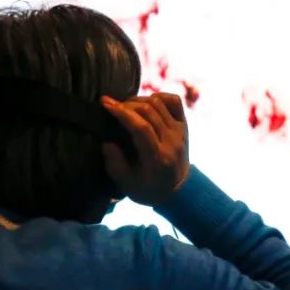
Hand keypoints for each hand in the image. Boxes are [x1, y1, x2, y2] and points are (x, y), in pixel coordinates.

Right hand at [100, 92, 189, 206]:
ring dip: (139, 100)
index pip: (141, 128)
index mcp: (157, 158)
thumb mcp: (127, 184)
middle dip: (126, 104)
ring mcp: (180, 132)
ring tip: (125, 106)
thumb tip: (106, 142)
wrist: (178, 192)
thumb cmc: (148, 189)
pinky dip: (159, 97)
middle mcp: (171, 142)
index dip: (122, 113)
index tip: (105, 104)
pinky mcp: (184, 126)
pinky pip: (174, 102)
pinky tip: (147, 102)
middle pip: (149, 112)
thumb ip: (115, 164)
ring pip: (159, 104)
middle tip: (111, 106)